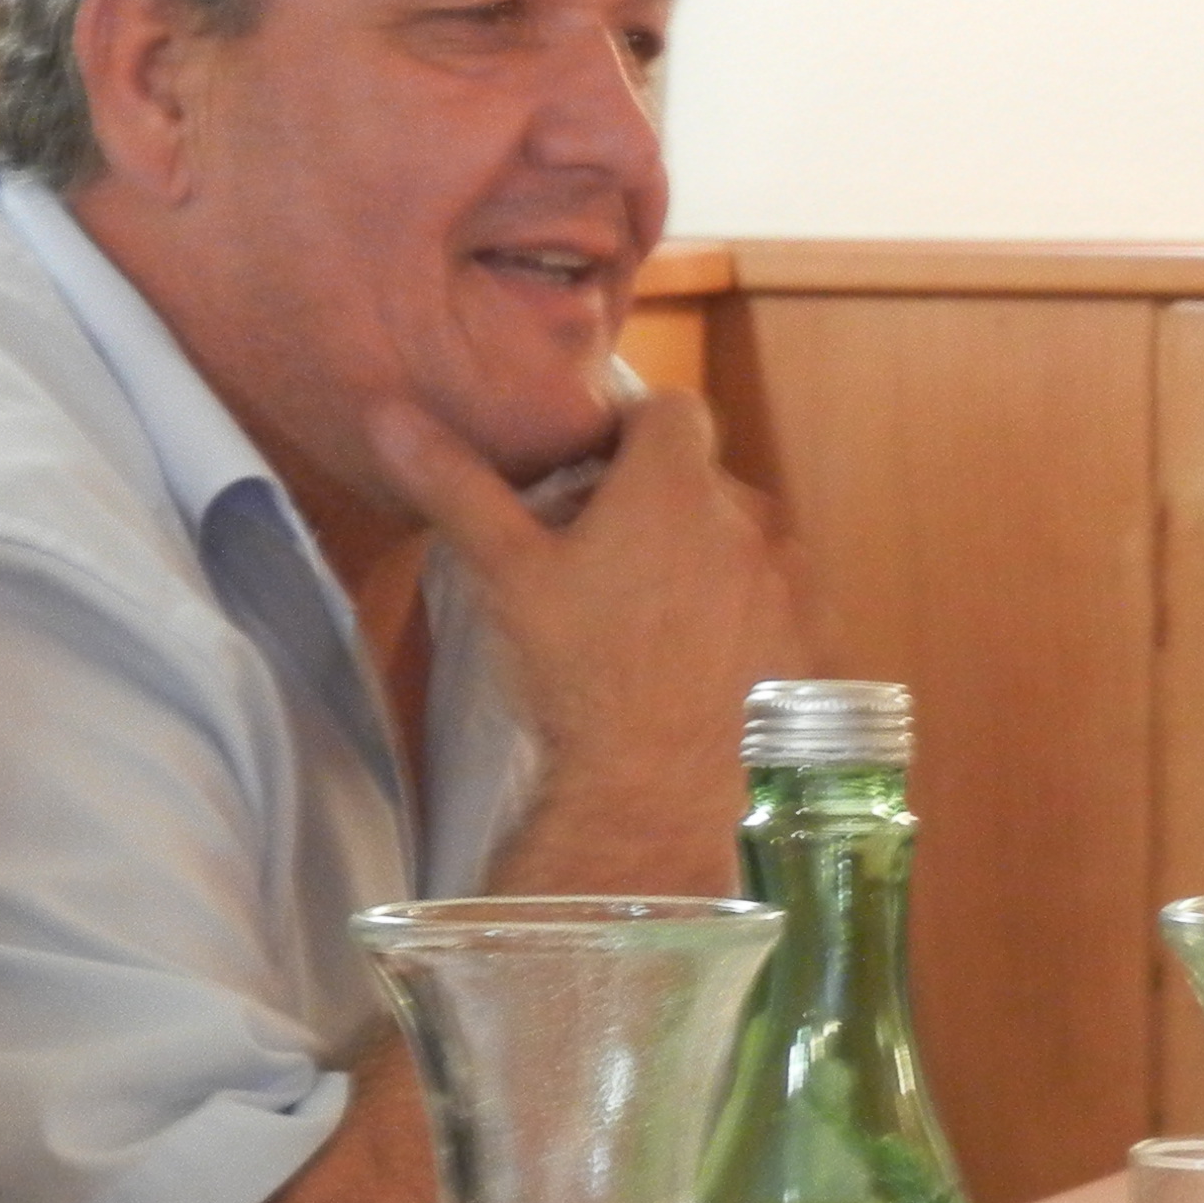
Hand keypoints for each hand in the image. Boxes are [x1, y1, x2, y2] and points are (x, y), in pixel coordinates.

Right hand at [373, 388, 807, 893]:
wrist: (656, 793)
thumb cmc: (576, 672)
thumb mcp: (504, 574)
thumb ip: (455, 486)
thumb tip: (388, 414)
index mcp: (673, 484)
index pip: (672, 409)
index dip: (635, 433)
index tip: (600, 477)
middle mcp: (747, 519)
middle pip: (706, 484)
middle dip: (666, 510)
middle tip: (610, 566)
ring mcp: (791, 585)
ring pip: (745, 549)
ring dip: (711, 569)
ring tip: (657, 630)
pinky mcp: (814, 645)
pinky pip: (781, 612)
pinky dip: (749, 627)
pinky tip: (705, 673)